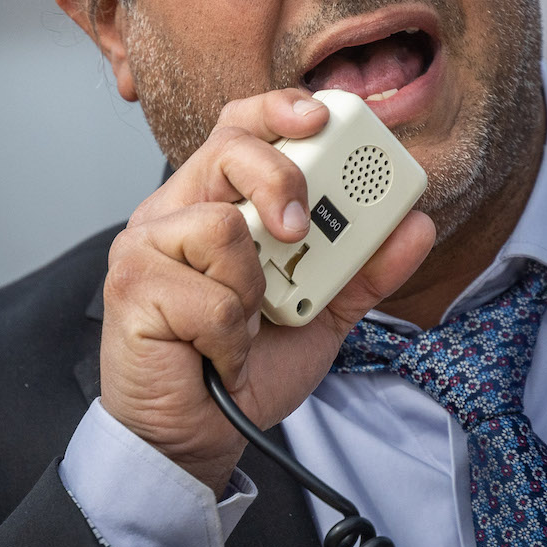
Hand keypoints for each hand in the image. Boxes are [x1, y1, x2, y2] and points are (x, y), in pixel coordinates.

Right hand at [100, 89, 436, 492]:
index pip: (241, 127)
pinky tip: (215, 352)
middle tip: (299, 229)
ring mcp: (146, 244)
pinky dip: (229, 334)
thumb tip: (416, 225)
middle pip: (230, 147)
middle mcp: (176, 212)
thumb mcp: (324, 314)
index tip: (323, 114)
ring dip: (252, 291)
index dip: (279, 108)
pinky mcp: (130, 285)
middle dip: (279, 177)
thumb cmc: (244, 368)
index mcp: (216, 203)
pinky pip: (208, 290)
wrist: (198, 437)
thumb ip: (365, 270)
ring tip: (242, 326)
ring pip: (221, 224)